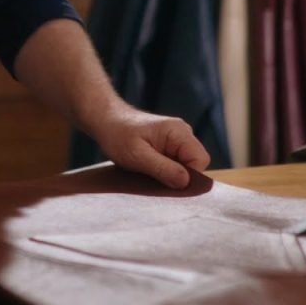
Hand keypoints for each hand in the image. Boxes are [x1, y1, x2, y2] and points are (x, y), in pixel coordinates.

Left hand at [91, 105, 209, 188]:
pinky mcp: (168, 146)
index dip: (188, 177)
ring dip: (169, 174)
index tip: (168, 184)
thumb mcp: (138, 156)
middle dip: (178, 176)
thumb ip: (163, 169)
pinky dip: (164, 171)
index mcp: (179, 132)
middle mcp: (182, 134)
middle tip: (154, 178)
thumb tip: (186, 183)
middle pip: (194, 164)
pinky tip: (148, 169)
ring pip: (184, 166)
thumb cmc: (118, 134)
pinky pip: (175, 164)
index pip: (200, 160)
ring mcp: (176, 139)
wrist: (105, 120)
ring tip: (147, 172)